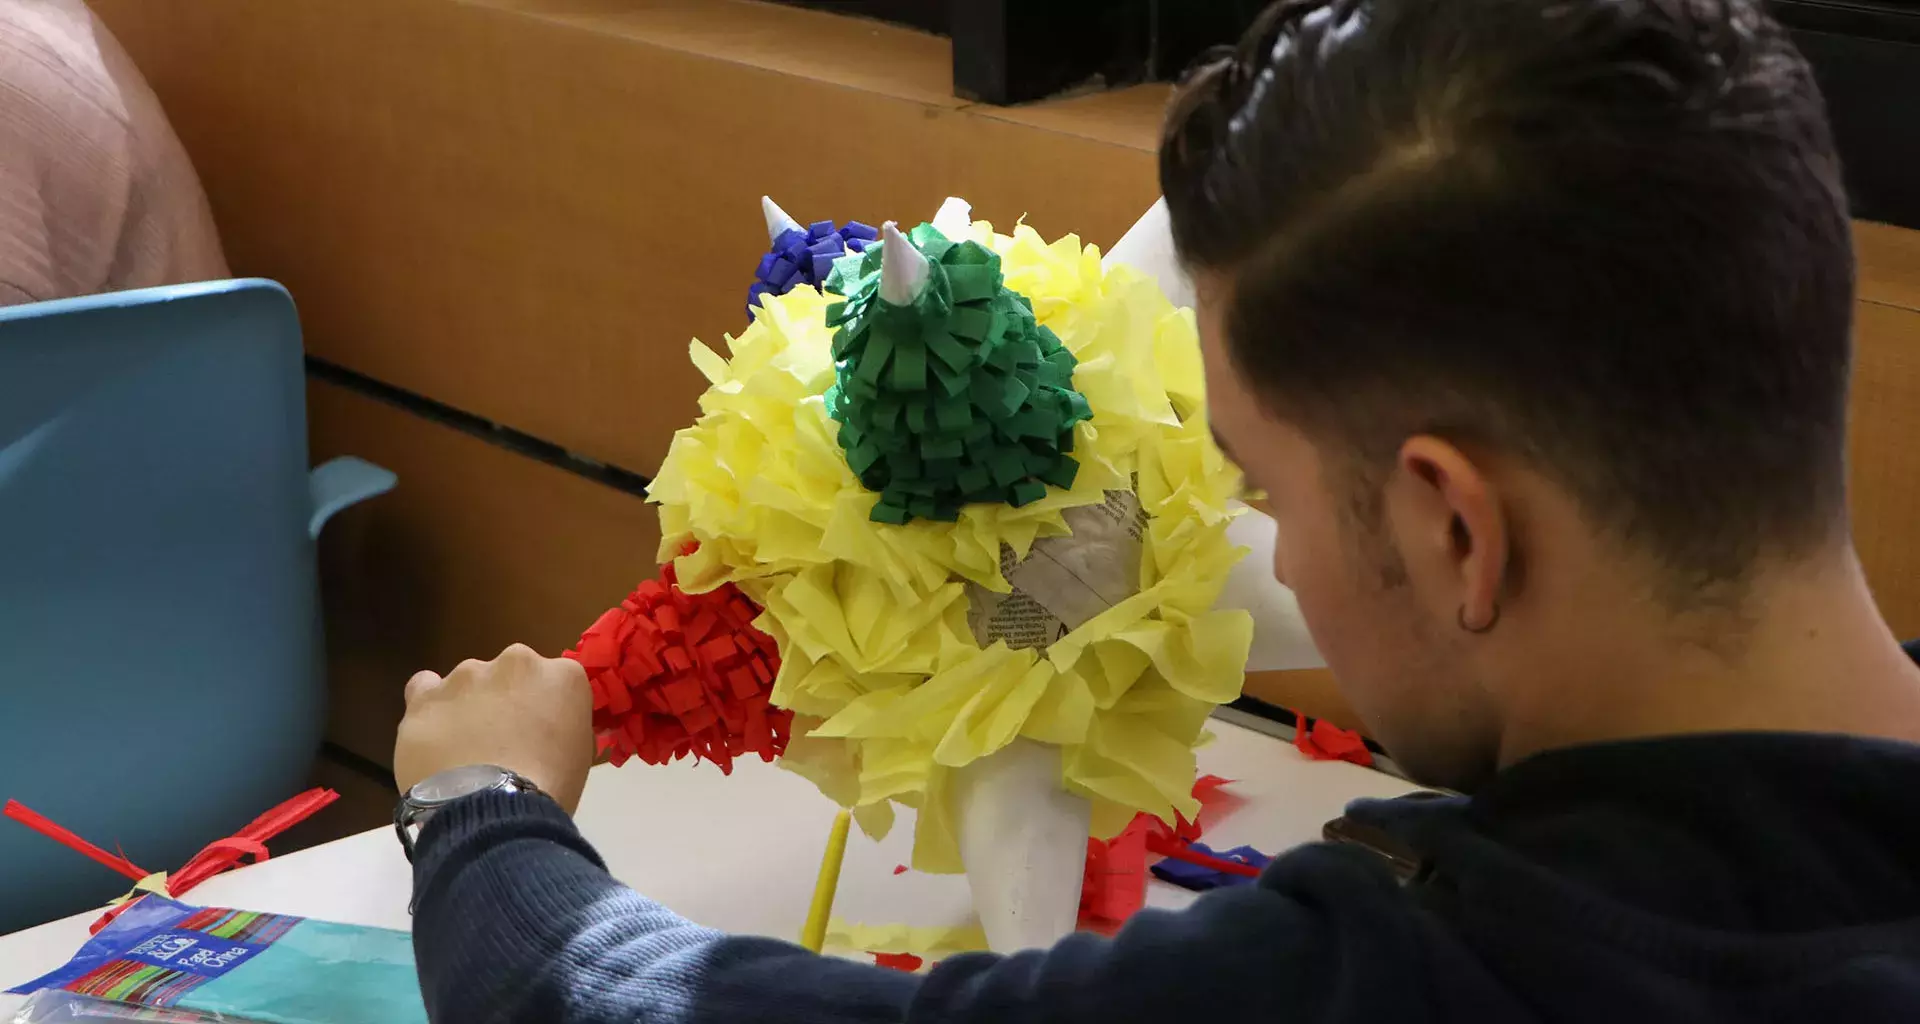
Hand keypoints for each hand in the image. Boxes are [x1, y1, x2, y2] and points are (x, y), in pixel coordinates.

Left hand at [394, 644, 594, 814]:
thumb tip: (544, 730)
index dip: (545, 709)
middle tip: (503, 742)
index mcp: (563, 675)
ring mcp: (467, 676)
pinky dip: (430, 707)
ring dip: (468, 706)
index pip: (557, 681)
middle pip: (510, 674)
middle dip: (507, 700)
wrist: (492, 813)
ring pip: (467, 683)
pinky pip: (424, 689)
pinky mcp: (426, 697)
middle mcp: (516, 662)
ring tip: (463, 751)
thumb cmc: (548, 791)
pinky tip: (433, 733)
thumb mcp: (578, 754)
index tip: (539, 734)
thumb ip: (561, 725)